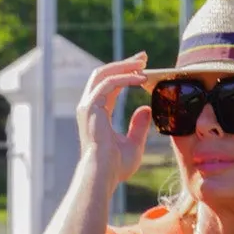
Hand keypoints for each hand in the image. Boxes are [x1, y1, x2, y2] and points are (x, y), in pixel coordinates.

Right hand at [76, 53, 153, 186]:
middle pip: (104, 74)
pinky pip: (109, 84)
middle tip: (143, 58)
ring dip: (124, 66)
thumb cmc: (115, 167)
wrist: (102, 175)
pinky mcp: (91, 107)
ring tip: (143, 63)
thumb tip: (146, 108)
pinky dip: (125, 78)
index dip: (125, 74)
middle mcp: (89, 107)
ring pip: (104, 74)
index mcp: (97, 114)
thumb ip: (139, 126)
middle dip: (124, 64)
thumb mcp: (133, 144)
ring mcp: (87, 106)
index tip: (142, 68)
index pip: (109, 86)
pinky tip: (140, 79)